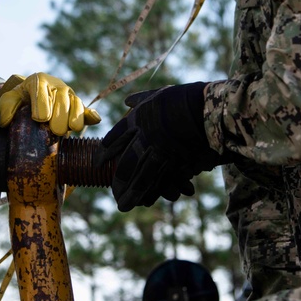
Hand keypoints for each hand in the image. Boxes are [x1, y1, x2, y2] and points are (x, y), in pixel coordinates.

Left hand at [0, 72, 100, 136]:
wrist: (32, 97)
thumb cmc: (21, 99)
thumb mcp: (10, 99)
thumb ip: (6, 107)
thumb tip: (8, 121)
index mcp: (39, 80)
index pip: (42, 88)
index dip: (42, 104)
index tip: (40, 119)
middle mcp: (57, 86)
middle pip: (62, 98)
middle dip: (59, 115)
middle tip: (55, 130)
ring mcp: (69, 95)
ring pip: (76, 103)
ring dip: (74, 117)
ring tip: (70, 129)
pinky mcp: (77, 106)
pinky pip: (86, 110)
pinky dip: (91, 115)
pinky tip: (95, 119)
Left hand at [96, 82, 221, 211]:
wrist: (203, 107)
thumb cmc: (181, 98)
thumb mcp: (158, 95)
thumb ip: (141, 99)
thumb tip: (126, 101)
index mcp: (137, 119)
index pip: (115, 138)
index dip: (105, 152)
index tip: (97, 162)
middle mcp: (145, 137)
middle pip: (126, 163)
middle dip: (119, 180)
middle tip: (113, 193)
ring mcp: (160, 150)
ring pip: (142, 176)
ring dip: (132, 193)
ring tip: (123, 206)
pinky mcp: (175, 160)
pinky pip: (160, 179)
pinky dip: (152, 191)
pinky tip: (145, 201)